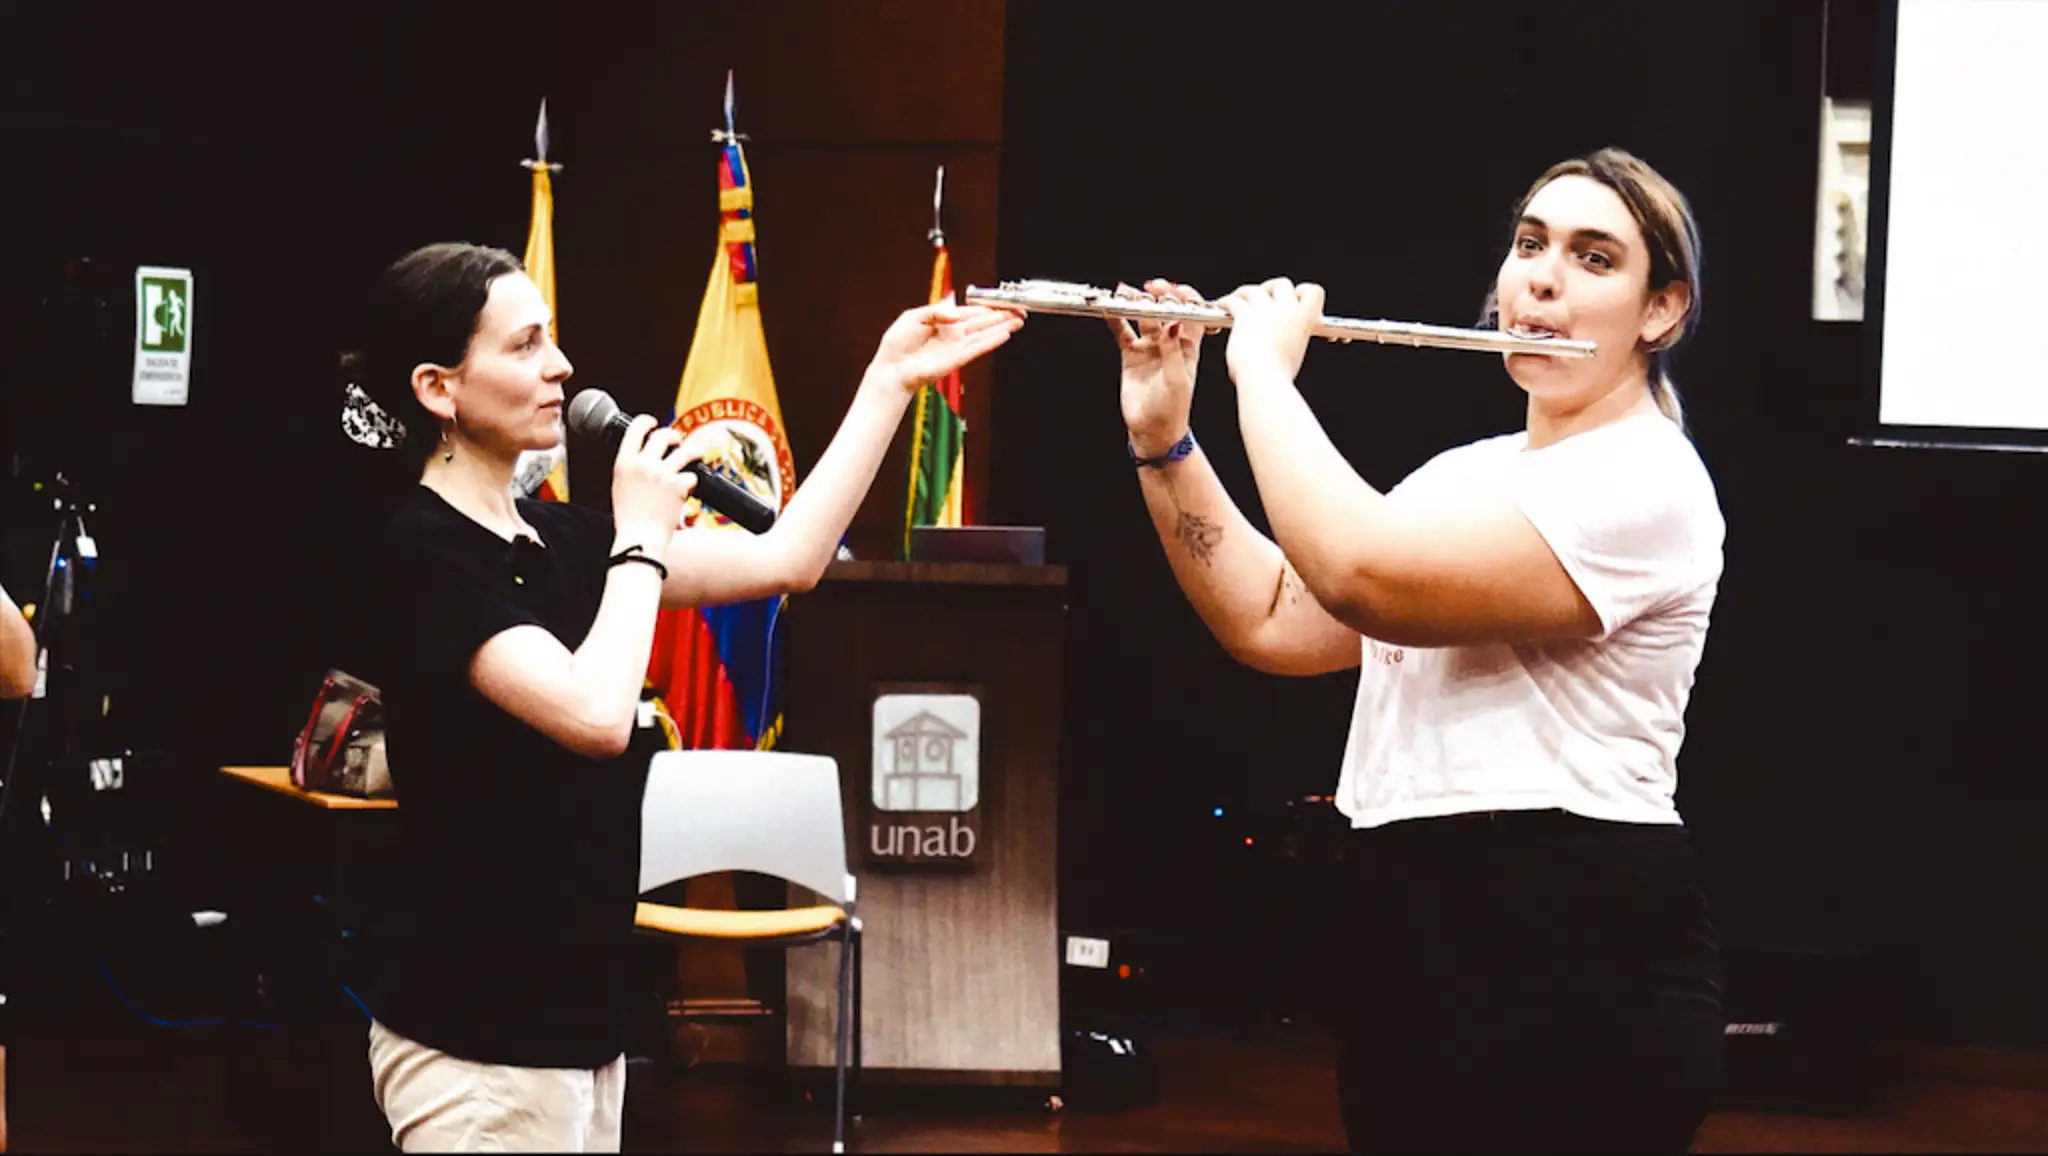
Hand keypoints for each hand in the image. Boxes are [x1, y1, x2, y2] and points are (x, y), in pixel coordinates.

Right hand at [609, 414, 696, 556]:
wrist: (639, 539)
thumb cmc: (629, 518)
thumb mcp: (621, 486)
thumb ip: (632, 467)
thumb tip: (648, 456)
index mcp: (624, 463)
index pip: (635, 430)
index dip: (646, 422)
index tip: (653, 422)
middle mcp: (643, 464)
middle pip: (663, 436)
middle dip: (673, 435)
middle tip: (677, 440)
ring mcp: (662, 474)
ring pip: (685, 451)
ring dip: (694, 449)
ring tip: (699, 450)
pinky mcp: (678, 485)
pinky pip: (692, 476)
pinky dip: (691, 482)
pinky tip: (686, 490)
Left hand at [868, 299, 1023, 391]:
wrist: (891, 367)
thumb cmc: (898, 344)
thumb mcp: (914, 315)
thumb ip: (936, 310)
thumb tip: (955, 311)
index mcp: (943, 323)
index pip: (970, 313)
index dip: (986, 307)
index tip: (1001, 302)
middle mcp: (953, 335)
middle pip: (982, 323)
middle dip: (1001, 316)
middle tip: (1019, 310)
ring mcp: (956, 347)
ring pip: (984, 334)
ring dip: (1002, 327)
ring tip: (1019, 320)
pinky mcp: (957, 359)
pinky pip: (978, 347)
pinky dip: (992, 341)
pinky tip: (1005, 334)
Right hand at [1111, 278, 1205, 457]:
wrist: (1153, 430)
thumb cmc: (1173, 409)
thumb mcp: (1177, 380)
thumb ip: (1173, 351)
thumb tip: (1172, 324)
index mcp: (1189, 346)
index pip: (1191, 312)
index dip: (1185, 298)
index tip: (1175, 291)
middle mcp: (1170, 342)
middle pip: (1165, 310)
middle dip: (1159, 295)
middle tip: (1150, 288)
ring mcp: (1150, 346)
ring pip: (1142, 317)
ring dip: (1135, 303)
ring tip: (1126, 292)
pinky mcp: (1131, 354)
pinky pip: (1122, 331)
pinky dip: (1115, 319)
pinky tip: (1109, 308)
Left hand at [1217, 278, 1323, 387]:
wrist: (1264, 378)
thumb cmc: (1277, 376)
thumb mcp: (1293, 357)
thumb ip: (1286, 343)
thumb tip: (1275, 347)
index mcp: (1304, 320)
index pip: (1313, 292)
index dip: (1302, 291)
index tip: (1293, 298)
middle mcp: (1287, 310)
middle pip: (1282, 283)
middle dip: (1270, 289)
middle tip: (1260, 299)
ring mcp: (1265, 310)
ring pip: (1254, 289)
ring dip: (1245, 293)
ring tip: (1237, 299)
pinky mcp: (1245, 314)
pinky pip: (1234, 300)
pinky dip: (1226, 301)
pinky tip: (1221, 305)